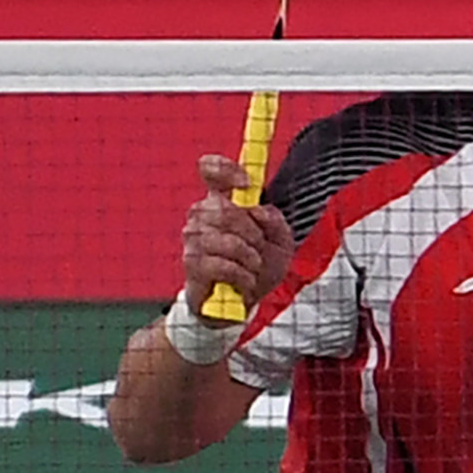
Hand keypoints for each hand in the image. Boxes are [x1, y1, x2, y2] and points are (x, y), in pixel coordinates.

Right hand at [180, 157, 296, 314]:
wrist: (241, 304)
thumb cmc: (257, 267)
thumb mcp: (281, 244)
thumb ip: (276, 222)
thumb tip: (259, 210)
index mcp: (222, 200)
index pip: (211, 170)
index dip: (225, 169)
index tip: (246, 183)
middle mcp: (202, 215)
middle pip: (224, 209)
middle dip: (252, 232)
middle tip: (260, 248)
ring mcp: (193, 238)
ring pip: (226, 240)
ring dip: (249, 257)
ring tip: (253, 268)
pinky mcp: (191, 264)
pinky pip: (220, 264)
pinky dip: (241, 275)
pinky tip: (245, 281)